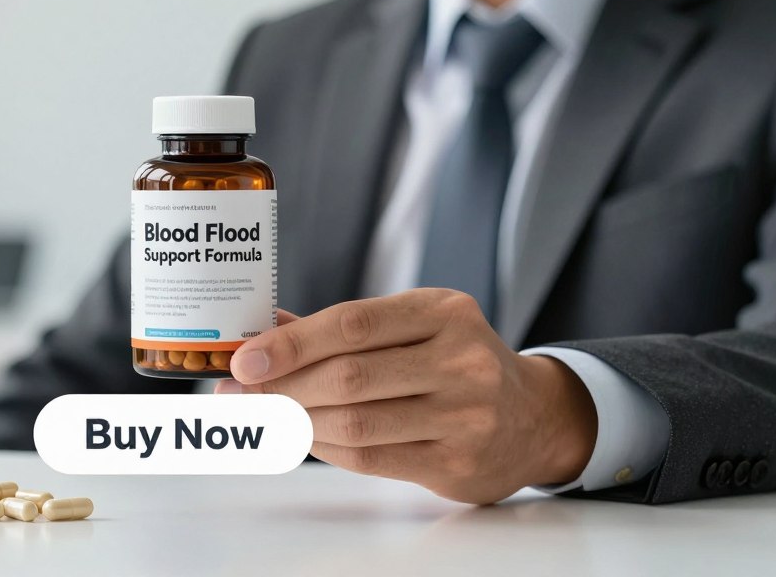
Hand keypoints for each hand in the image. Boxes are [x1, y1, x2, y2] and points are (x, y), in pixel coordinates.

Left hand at [214, 290, 597, 503]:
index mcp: (444, 311)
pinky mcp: (458, 463)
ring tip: (266, 412)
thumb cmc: (455, 363)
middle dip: (283, 385)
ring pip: (356, 420)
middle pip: (349, 375)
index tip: (245, 358)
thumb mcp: (415, 325)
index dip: (292, 342)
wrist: (534, 417)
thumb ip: (344, 327)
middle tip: (241, 391)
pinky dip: (326, 446)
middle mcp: (461, 359)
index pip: (354, 322)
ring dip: (297, 419)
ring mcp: (465, 415)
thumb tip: (264, 328)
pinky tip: (305, 434)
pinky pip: (371, 457)